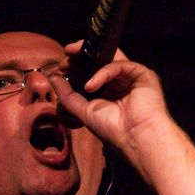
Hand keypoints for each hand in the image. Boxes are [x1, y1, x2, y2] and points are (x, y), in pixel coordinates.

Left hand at [51, 41, 173, 159]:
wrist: (134, 138)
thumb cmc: (112, 129)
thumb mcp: (83, 110)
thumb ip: (68, 95)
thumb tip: (53, 78)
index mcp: (107, 91)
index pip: (91, 71)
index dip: (76, 66)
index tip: (61, 66)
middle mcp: (119, 82)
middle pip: (100, 60)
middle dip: (81, 56)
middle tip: (65, 56)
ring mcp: (131, 77)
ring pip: (110, 58)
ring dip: (89, 59)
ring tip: (70, 65)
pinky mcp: (142, 74)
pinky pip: (120, 66)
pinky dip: (102, 73)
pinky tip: (90, 85)